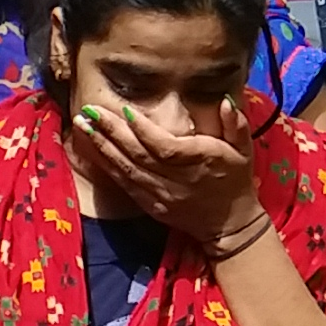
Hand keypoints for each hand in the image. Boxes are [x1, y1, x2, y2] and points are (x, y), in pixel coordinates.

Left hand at [73, 93, 265, 245]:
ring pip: (126, 168)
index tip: (123, 109)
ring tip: (82, 125)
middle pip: (138, 154)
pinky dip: (106, 165)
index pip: (165, 146)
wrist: (229, 223)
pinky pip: (124, 183)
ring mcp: (160, 193)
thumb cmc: (236, 180)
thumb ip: (235, 124)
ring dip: (101, 146)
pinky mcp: (150, 204)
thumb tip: (225, 102)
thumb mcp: (244, 149)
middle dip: (111, 131)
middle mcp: (177, 179)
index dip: (143, 129)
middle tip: (89, 110)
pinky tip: (91, 149)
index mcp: (199, 161)